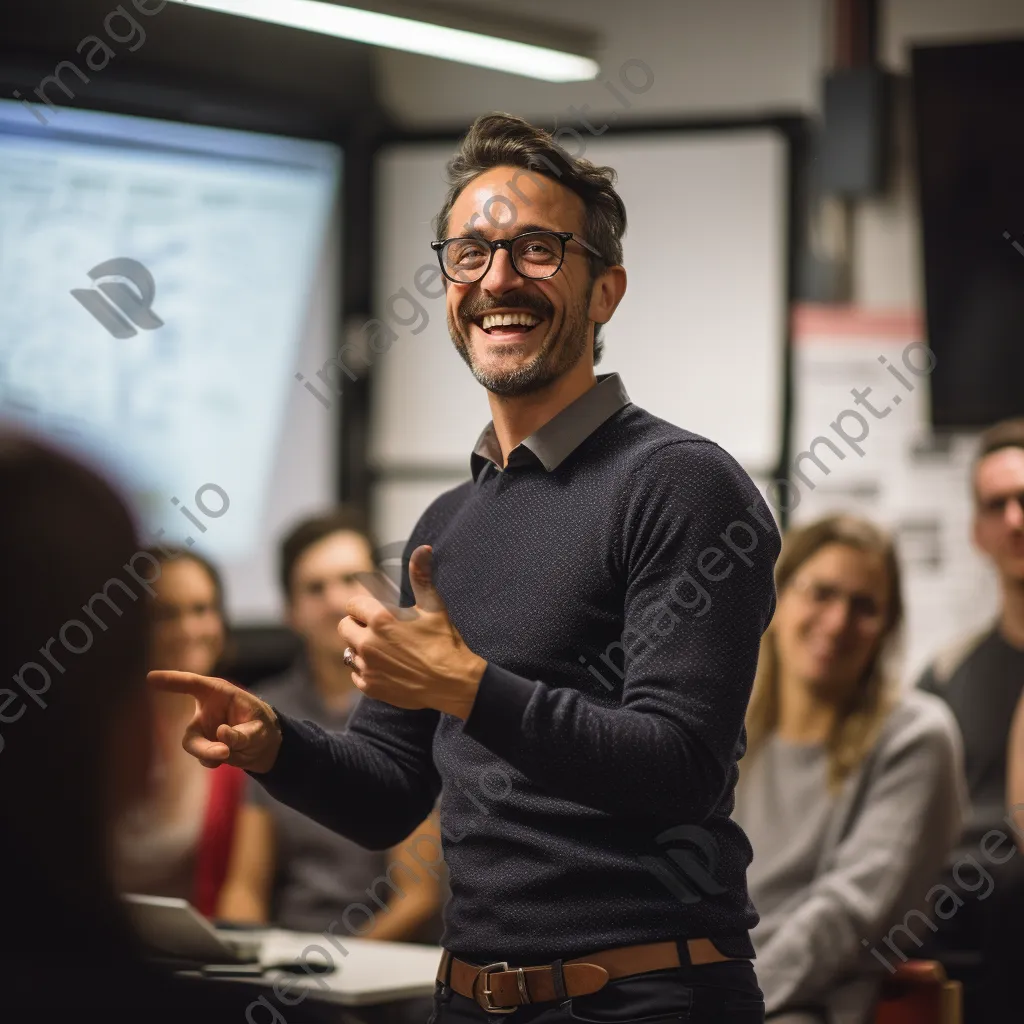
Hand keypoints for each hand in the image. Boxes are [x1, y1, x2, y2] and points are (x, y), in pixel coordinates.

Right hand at [148, 671, 282, 772]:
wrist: (264, 745)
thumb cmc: (261, 725)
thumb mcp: (259, 728)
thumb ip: (242, 733)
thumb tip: (220, 734)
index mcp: (218, 693)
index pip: (192, 684)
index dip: (171, 680)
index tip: (150, 677)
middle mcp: (205, 711)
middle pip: (190, 730)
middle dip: (202, 746)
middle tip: (223, 753)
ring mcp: (202, 731)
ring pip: (194, 746)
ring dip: (210, 754)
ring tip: (229, 754)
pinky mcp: (203, 747)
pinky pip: (204, 759)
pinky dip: (216, 760)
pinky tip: (231, 755)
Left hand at [340, 545, 486, 719]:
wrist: (454, 683)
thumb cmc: (445, 641)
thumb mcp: (434, 606)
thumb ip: (421, 576)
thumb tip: (424, 549)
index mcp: (381, 618)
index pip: (352, 605)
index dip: (364, 607)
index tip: (377, 612)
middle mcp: (368, 642)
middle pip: (344, 627)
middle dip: (358, 626)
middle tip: (380, 631)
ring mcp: (367, 666)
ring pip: (348, 651)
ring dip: (361, 649)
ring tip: (385, 650)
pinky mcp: (370, 687)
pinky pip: (355, 674)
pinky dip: (366, 671)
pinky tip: (387, 668)